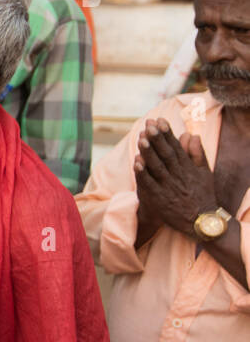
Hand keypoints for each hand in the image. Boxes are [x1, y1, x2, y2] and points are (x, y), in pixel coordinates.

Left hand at [133, 118, 217, 236]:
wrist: (200, 221)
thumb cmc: (202, 194)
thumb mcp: (205, 173)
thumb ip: (197, 154)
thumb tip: (191, 134)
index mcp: (188, 168)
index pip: (176, 147)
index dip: (167, 134)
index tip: (160, 120)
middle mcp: (178, 176)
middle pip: (165, 155)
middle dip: (157, 139)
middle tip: (149, 125)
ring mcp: (168, 187)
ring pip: (157, 167)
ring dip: (149, 153)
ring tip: (141, 139)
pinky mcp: (159, 199)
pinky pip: (150, 184)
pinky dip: (143, 174)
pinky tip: (136, 162)